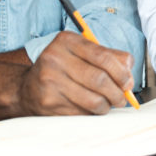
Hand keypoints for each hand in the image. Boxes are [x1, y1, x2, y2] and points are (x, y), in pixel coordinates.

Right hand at [18, 31, 134, 115]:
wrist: (26, 88)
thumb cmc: (61, 68)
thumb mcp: (81, 52)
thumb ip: (109, 56)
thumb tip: (129, 68)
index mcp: (66, 41)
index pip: (103, 56)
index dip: (121, 72)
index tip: (128, 82)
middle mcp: (55, 58)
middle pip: (99, 79)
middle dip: (118, 92)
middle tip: (122, 98)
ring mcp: (50, 81)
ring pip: (93, 100)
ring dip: (107, 106)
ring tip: (108, 104)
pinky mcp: (49, 103)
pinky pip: (82, 113)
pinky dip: (92, 113)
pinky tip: (91, 109)